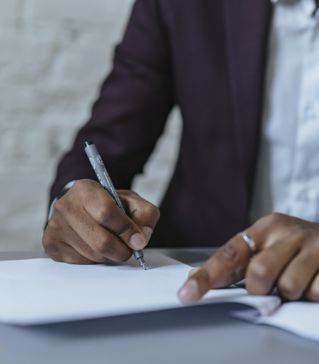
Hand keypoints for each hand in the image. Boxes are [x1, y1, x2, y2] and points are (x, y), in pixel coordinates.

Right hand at [43, 179, 159, 263]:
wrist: (80, 206)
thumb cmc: (108, 204)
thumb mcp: (131, 201)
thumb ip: (145, 215)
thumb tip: (140, 240)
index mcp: (85, 190)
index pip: (107, 213)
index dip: (126, 230)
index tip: (138, 240)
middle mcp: (65, 206)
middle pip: (101, 241)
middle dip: (122, 250)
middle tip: (129, 249)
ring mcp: (55, 226)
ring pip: (93, 255)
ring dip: (109, 255)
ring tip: (112, 243)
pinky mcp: (51, 244)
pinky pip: (81, 263)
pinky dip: (95, 260)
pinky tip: (95, 246)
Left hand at [178, 213, 318, 302]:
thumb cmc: (292, 246)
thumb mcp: (265, 245)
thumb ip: (236, 262)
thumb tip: (195, 280)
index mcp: (263, 228)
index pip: (228, 254)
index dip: (206, 276)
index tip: (188, 294)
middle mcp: (285, 232)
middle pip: (258, 273)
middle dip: (259, 289)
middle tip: (269, 285)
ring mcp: (312, 245)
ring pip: (288, 286)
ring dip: (289, 293)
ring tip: (295, 279)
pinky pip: (315, 292)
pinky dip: (312, 294)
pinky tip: (314, 279)